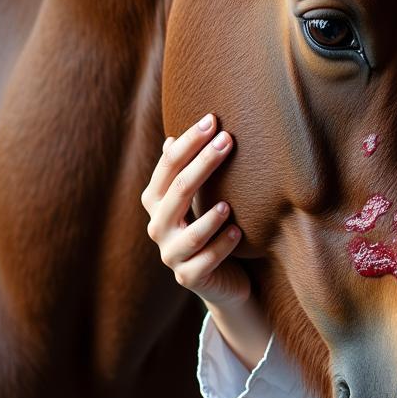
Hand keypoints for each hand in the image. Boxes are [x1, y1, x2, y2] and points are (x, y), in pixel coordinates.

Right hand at [141, 112, 249, 308]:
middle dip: (202, 164)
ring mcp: (172, 255)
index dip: (188, 142)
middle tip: (227, 140)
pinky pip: (205, 263)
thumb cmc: (210, 229)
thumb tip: (171, 137)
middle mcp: (159, 227)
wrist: (221, 278)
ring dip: (209, 219)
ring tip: (228, 205)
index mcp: (158, 202)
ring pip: (189, 235)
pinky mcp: (189, 278)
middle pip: (178, 192)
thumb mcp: (198, 199)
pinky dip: (221, 247)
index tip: (212, 119)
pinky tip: (238, 233)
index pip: (168, 166)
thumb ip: (184, 173)